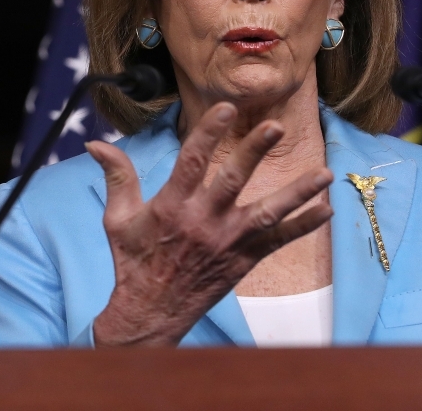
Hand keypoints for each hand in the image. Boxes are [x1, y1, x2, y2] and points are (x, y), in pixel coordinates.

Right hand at [87, 102, 332, 346]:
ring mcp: (227, 242)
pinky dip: (303, 226)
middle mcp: (202, 222)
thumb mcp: (117, 218)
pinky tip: (326, 209)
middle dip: (254, 152)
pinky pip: (278, 241)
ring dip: (296, 193)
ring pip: (267, 212)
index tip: (226, 109)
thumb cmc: (132, 261)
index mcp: (171, 207)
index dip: (209, 132)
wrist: (150, 311)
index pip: (192, 161)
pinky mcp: (243, 259)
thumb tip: (95, 143)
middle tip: (275, 127)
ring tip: (323, 174)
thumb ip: (116, 176)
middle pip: (232, 180)